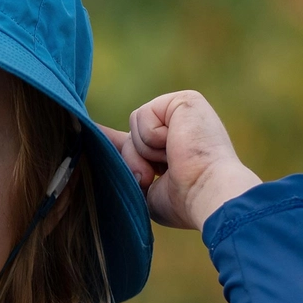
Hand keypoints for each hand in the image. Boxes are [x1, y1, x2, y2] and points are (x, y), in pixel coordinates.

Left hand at [96, 90, 262, 230]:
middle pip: (130, 137)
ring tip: (171, 162)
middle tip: (152, 177)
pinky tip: (175, 146)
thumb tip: (98, 141)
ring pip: (134, 128)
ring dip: (143, 152)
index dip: (117, 148)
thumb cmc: (182, 201)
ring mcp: (184, 113)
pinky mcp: (184, 100)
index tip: (93, 141)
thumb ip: (124, 165)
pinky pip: (143, 116)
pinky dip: (152, 137)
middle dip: (132, 160)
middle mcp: (181, 128)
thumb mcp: (144, 187)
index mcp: (175, 149)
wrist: (208, 195)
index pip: (137, 143)